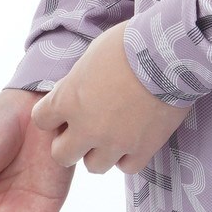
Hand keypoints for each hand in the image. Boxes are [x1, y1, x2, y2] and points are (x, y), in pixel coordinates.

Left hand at [30, 21, 193, 174]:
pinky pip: (127, 167)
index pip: (42, 120)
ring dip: (100, 152)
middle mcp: (86, 127)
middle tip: (85, 128)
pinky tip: (135, 139)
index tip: (65, 109)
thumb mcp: (93, 54)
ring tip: (113, 134)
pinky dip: (129, 156)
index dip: (53, 115)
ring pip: (94, 166)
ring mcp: (115, 142)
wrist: (170, 53)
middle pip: (61, 155)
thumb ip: (78, 80)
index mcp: (69, 99)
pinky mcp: (143, 149)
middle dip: (70, 142)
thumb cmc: (130, 43)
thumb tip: (74, 91)